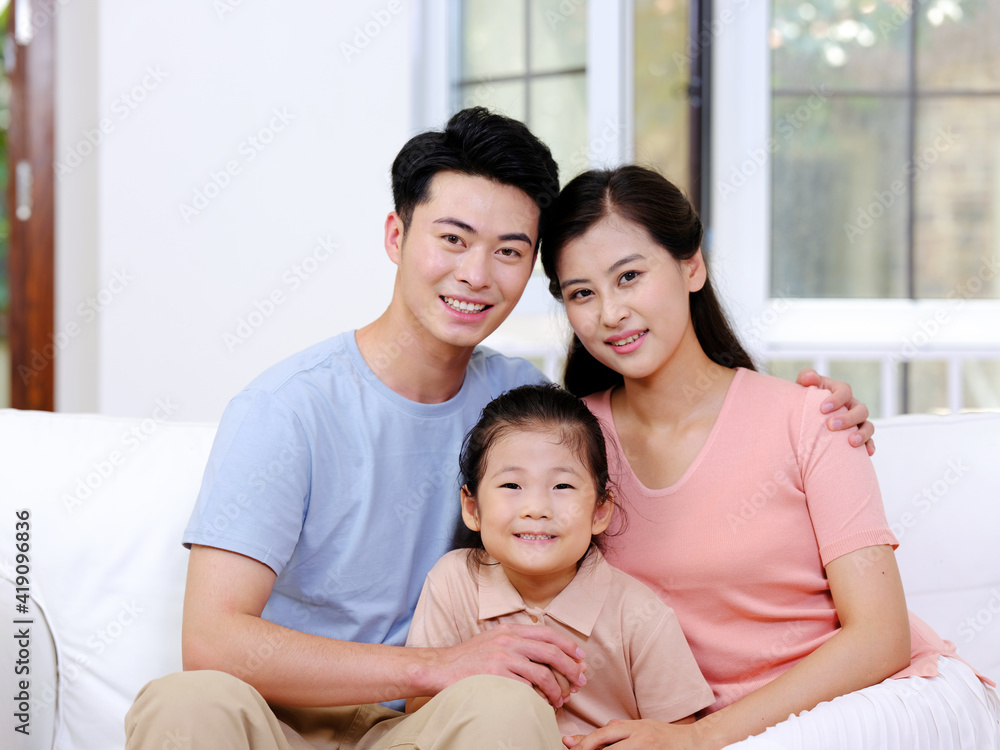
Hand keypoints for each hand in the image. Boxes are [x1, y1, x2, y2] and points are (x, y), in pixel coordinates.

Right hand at [437, 623, 585, 707]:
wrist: (441, 668)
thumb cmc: (469, 658)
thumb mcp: (494, 640)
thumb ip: (516, 642)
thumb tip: (545, 652)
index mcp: (510, 630)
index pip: (548, 633)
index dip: (568, 645)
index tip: (580, 657)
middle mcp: (509, 641)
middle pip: (551, 652)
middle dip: (571, 668)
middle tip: (580, 681)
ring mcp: (503, 658)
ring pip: (543, 673)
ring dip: (557, 689)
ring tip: (561, 699)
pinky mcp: (497, 676)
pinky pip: (527, 689)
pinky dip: (539, 698)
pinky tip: (543, 704)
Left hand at [563, 719, 703, 749]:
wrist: (694, 742)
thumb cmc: (664, 735)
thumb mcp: (641, 726)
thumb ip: (619, 731)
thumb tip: (594, 735)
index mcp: (634, 728)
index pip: (603, 735)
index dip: (584, 742)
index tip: (570, 746)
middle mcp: (639, 740)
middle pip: (606, 748)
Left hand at [796, 368, 874, 455]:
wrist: (804, 417)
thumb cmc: (803, 400)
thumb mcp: (802, 387)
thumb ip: (806, 377)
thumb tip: (811, 378)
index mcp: (839, 391)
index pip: (845, 390)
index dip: (837, 398)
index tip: (823, 409)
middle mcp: (851, 405)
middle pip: (860, 409)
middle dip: (848, 418)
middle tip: (831, 426)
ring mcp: (857, 421)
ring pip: (868, 425)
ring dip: (863, 433)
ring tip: (851, 442)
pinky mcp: (858, 435)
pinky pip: (869, 441)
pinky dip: (870, 445)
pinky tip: (867, 452)